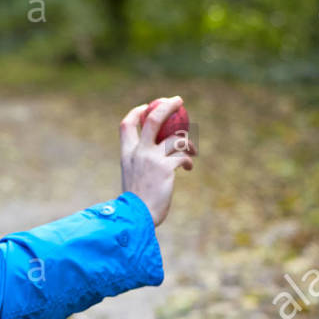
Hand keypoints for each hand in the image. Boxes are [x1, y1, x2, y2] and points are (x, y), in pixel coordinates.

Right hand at [119, 95, 194, 227]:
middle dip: (167, 105)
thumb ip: (139, 165)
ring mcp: (152, 158)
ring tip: (191, 151)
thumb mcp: (131, 178)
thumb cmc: (135, 203)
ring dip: (187, 141)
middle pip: (153, 118)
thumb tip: (152, 159)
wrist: (136, 217)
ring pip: (175, 137)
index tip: (146, 107)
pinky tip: (189, 167)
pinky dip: (188, 160)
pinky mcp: (166, 168)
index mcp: (126, 153)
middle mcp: (138, 152)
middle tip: (178, 100)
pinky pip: (182, 156)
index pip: (126, 124)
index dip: (137, 112)